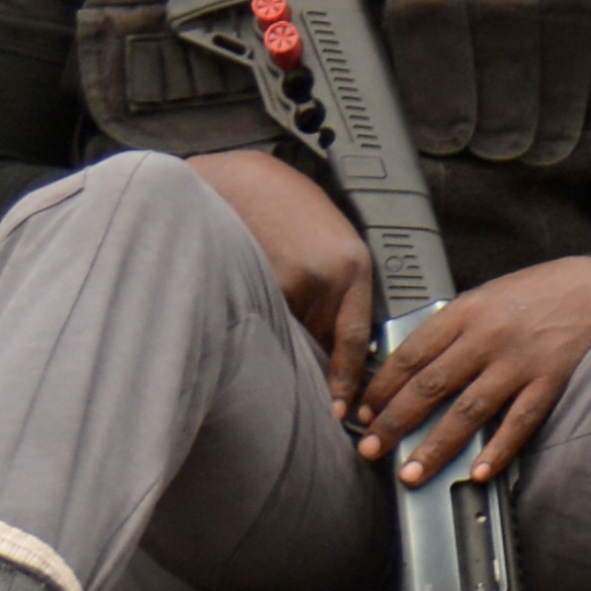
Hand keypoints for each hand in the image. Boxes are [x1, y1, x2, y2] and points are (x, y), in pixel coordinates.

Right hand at [191, 148, 382, 421]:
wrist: (236, 179)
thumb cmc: (279, 203)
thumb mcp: (324, 239)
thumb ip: (335, 283)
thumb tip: (331, 335)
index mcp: (354, 266)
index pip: (354, 339)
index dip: (346, 380)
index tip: (340, 410)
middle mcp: (330, 279)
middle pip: (322, 344)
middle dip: (306, 360)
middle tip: (292, 375)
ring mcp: (295, 285)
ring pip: (289, 337)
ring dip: (278, 339)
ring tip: (259, 314)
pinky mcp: (260, 286)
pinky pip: (262, 325)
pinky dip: (254, 325)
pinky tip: (242, 304)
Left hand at [357, 257, 590, 488]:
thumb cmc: (544, 291)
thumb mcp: (488, 296)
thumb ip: (454, 328)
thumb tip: (415, 368)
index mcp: (467, 311)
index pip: (411, 354)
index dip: (382, 388)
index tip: (365, 412)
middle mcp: (489, 336)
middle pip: (430, 386)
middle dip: (395, 422)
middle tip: (372, 449)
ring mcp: (520, 361)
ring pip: (467, 411)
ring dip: (435, 446)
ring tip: (412, 472)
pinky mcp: (551, 381)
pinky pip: (519, 422)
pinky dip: (498, 450)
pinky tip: (479, 471)